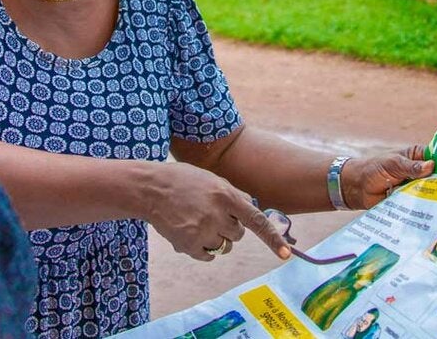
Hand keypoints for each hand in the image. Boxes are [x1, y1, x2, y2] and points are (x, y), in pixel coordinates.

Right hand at [141, 162, 290, 261]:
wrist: (151, 189)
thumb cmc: (184, 181)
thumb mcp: (213, 180)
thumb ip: (234, 196)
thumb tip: (252, 211)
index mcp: (226, 195)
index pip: (256, 220)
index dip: (272, 239)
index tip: (285, 255)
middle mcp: (217, 214)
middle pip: (238, 235)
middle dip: (229, 228)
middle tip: (210, 215)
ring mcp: (202, 231)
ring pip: (223, 246)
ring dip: (214, 238)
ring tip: (196, 221)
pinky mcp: (188, 245)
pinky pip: (208, 256)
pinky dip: (202, 249)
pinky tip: (189, 232)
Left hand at [340, 145, 433, 209]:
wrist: (356, 188)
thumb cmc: (373, 169)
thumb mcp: (393, 164)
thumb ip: (410, 167)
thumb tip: (431, 166)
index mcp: (418, 157)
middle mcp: (420, 172)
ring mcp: (416, 187)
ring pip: (432, 193)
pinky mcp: (411, 202)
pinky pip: (421, 205)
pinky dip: (427, 209)